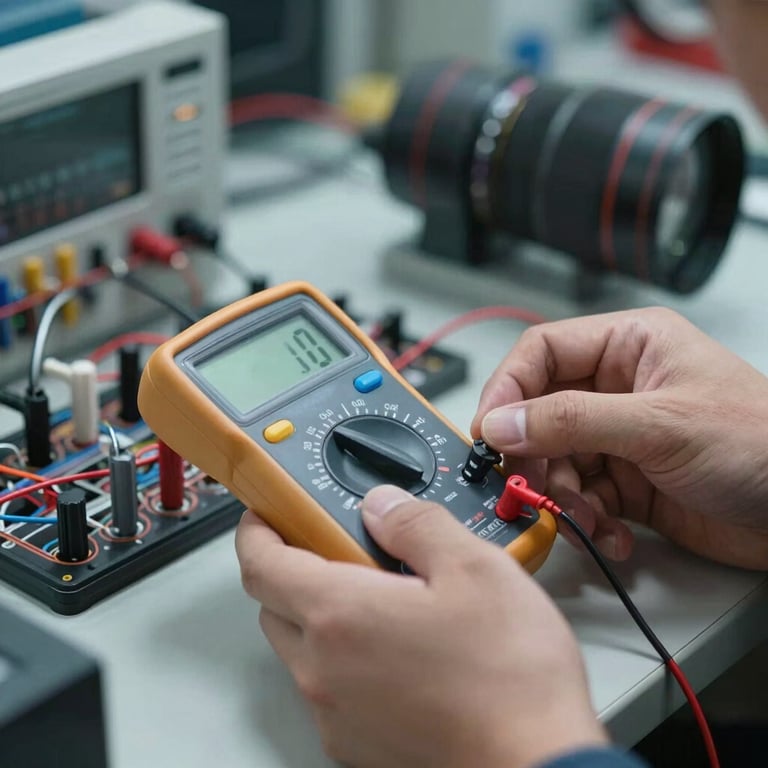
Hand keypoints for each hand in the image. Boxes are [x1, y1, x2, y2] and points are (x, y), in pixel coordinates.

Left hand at [236, 486, 606, 767]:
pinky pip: (327, 686)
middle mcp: (324, 669)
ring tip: (381, 598)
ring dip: (320, 615)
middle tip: (336, 547)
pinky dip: (342, 657)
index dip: (256, 530)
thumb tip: (381, 506)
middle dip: (292, 568)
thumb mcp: (474, 568)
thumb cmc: (509, 678)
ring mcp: (335, 713)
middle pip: (274, 605)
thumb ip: (416, 525)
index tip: (267, 513)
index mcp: (341, 615)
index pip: (260, 564)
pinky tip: (397, 648)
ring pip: (299, 648)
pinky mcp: (355, 743)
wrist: (536, 765)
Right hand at [471, 307, 767, 569]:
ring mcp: (620, 438)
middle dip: (534, 456)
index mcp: (628, 347)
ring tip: (587, 519)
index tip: (489, 432)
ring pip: (555, 462)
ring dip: (562, 497)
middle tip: (530, 487)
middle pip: (539, 414)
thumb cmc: (762, 444)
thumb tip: (502, 422)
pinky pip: (580, 499)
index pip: (540, 354)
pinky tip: (613, 535)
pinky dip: (586, 522)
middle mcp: (618, 388)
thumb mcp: (659, 424)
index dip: (507, 390)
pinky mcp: (626, 483)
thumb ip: (571, 420)